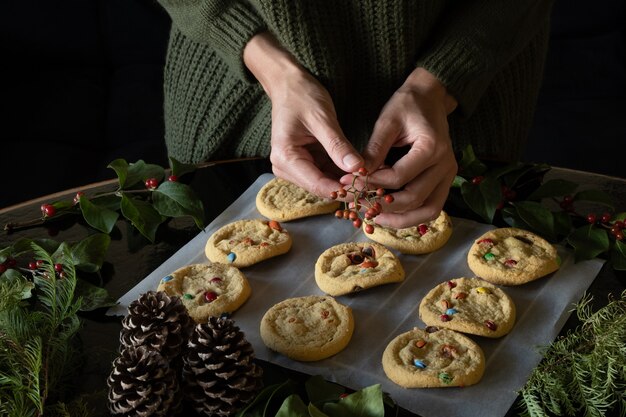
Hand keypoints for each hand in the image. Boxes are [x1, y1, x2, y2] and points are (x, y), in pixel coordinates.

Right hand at [243, 32, 362, 197]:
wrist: (288, 84)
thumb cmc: (301, 96)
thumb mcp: (322, 119)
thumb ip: (338, 145)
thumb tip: (356, 168)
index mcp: (285, 158)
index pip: (317, 184)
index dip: (343, 189)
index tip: (367, 188)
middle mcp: (286, 167)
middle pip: (321, 188)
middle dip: (347, 188)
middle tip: (375, 185)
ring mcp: (295, 167)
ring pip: (326, 184)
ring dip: (347, 183)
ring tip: (372, 179)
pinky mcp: (305, 163)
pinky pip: (327, 174)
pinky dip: (343, 174)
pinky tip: (361, 172)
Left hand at [345, 67, 457, 228]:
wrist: (430, 97)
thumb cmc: (407, 105)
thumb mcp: (387, 121)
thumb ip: (374, 149)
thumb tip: (357, 174)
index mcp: (431, 148)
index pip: (398, 177)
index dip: (371, 183)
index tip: (349, 182)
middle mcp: (445, 165)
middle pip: (413, 199)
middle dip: (382, 206)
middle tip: (356, 204)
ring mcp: (448, 175)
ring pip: (427, 211)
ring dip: (399, 220)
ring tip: (373, 217)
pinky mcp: (445, 181)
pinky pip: (430, 207)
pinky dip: (410, 215)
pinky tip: (388, 214)